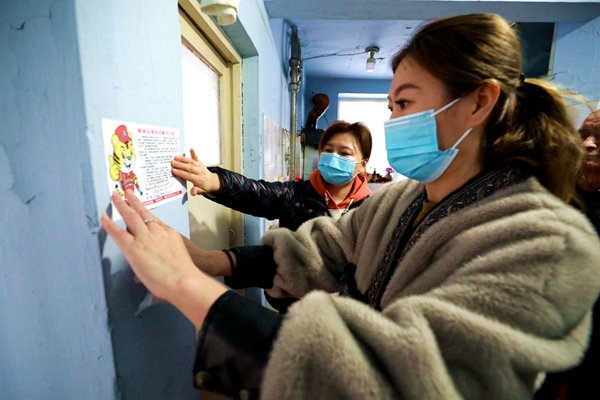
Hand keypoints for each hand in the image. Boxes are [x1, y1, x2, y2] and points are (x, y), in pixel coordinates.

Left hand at [101, 190, 226, 327]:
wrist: (184, 279)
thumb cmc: (185, 274)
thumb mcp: (178, 259)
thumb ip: (167, 260)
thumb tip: (157, 269)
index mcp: (168, 234)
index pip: (154, 220)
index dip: (145, 211)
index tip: (140, 206)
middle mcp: (156, 231)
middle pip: (142, 212)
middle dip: (133, 201)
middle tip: (126, 192)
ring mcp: (144, 238)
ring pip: (130, 217)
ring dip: (121, 205)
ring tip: (114, 196)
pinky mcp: (133, 247)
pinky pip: (118, 232)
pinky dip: (109, 223)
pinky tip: (103, 217)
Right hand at [171, 149, 220, 195]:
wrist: (212, 181)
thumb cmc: (204, 186)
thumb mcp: (201, 191)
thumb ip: (196, 191)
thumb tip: (193, 192)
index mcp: (198, 179)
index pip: (188, 175)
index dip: (181, 173)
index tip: (174, 171)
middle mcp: (199, 172)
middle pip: (189, 168)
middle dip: (180, 165)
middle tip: (172, 163)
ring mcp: (199, 166)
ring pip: (191, 162)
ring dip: (183, 159)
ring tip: (175, 157)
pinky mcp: (200, 162)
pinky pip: (197, 157)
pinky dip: (194, 153)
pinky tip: (191, 149)